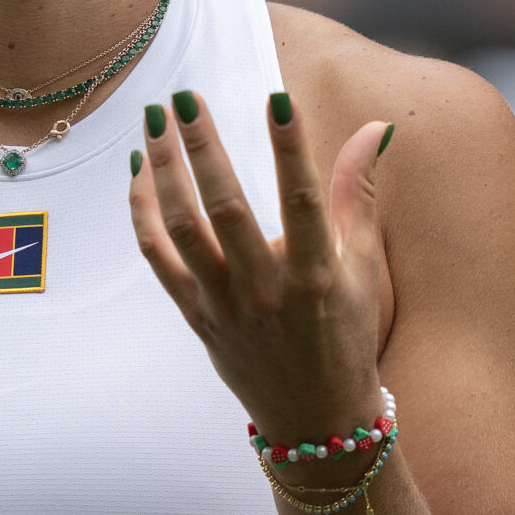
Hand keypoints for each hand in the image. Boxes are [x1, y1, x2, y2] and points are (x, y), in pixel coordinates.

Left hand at [129, 90, 392, 450]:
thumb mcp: (363, 266)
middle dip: (204, 149)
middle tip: (184, 98)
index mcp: (317, 277)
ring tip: (155, 122)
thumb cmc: (346, 333)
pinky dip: (144, 213)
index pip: (302, 199)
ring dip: (164, 173)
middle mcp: (267, 292)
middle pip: (227, 210)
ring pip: (183, 230)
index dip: (289, 148)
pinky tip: (139, 171)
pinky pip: (159, 259)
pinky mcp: (196, 317)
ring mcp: (225, 306)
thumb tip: (374, 128)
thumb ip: (358, 193)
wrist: (316, 417)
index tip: (276, 97)